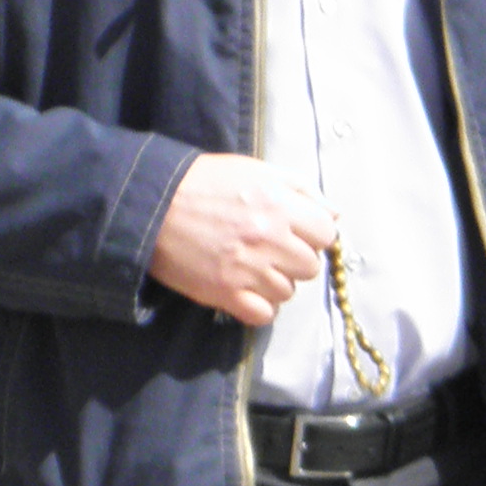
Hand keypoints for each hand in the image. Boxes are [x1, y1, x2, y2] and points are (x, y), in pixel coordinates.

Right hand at [147, 152, 339, 326]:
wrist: (151, 204)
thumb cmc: (204, 182)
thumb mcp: (256, 170)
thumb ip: (301, 189)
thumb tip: (334, 214)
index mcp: (280, 204)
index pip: (327, 234)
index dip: (313, 234)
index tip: (295, 233)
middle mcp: (269, 238)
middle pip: (310, 267)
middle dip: (294, 259)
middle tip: (269, 249)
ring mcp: (248, 269)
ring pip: (288, 292)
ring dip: (274, 282)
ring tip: (250, 266)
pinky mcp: (226, 293)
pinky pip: (264, 314)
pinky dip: (258, 306)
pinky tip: (244, 289)